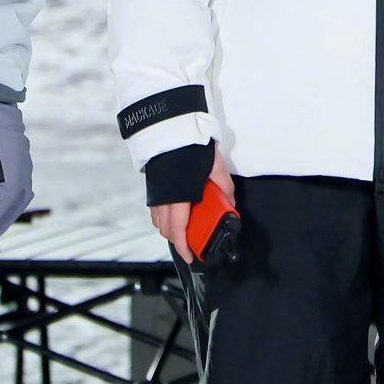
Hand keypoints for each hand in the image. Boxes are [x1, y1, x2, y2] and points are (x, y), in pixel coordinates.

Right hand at [150, 143, 235, 263]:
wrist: (170, 127)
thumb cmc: (190, 146)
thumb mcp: (214, 165)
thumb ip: (224, 186)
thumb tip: (230, 202)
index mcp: (178, 196)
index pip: (178, 229)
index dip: (184, 247)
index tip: (191, 256)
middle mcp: (163, 198)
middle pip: (165, 229)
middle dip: (177, 240)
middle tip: (192, 244)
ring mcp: (155, 192)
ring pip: (158, 220)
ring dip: (170, 229)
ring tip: (186, 229)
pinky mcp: (153, 186)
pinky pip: (155, 210)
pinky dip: (164, 217)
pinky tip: (177, 212)